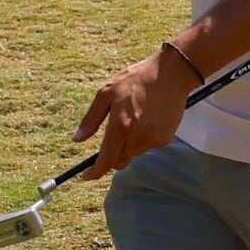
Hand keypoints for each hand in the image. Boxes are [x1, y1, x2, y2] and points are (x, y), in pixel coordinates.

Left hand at [76, 42, 199, 178]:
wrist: (171, 73)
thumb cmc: (136, 79)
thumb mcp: (106, 93)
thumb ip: (91, 119)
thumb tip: (77, 139)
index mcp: (121, 126)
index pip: (106, 160)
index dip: (95, 172)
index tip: (87, 176)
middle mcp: (138, 137)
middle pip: (120, 162)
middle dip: (112, 157)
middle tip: (112, 139)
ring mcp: (154, 140)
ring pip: (134, 154)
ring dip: (129, 145)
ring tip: (135, 119)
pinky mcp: (166, 139)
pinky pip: (148, 146)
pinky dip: (143, 139)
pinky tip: (147, 119)